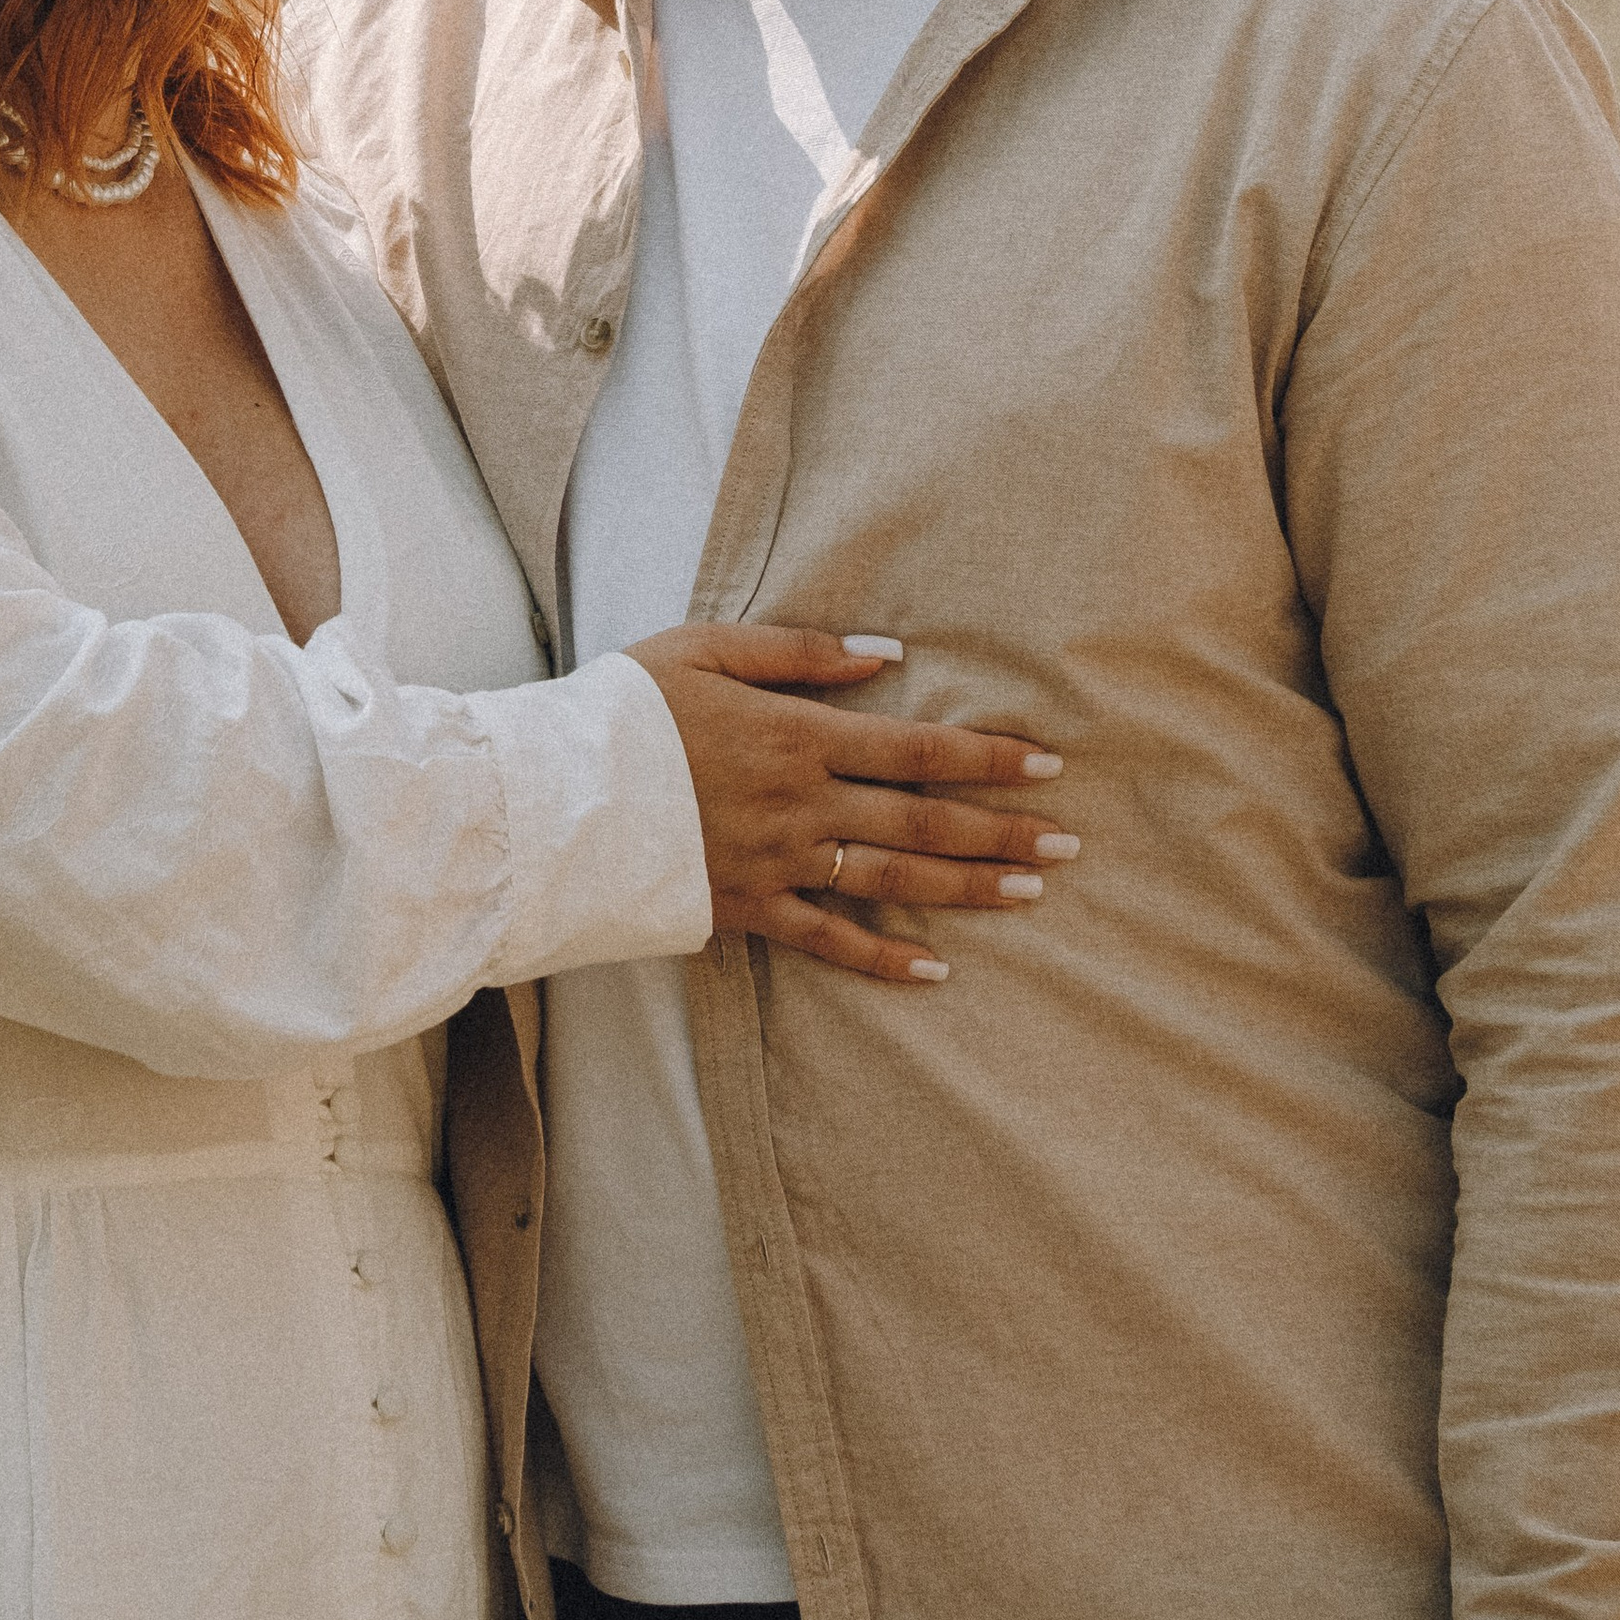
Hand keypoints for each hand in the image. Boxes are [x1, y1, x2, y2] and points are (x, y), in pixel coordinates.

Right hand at [621, 625, 1075, 981]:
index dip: (988, 757)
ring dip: (968, 890)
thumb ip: (798, 651)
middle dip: (1003, 833)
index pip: (918, 749)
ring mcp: (778, 864)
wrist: (549, 795)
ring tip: (1030, 892)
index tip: (1048, 764)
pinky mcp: (746, 911)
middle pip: (923, 824)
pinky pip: (828, 942)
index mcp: (798, 735)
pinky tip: (935, 971)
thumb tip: (887, 655)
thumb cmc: (624, 708)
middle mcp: (802, 805)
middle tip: (1070, 846)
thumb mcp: (705, 648)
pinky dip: (884, 960)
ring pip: (892, 883)